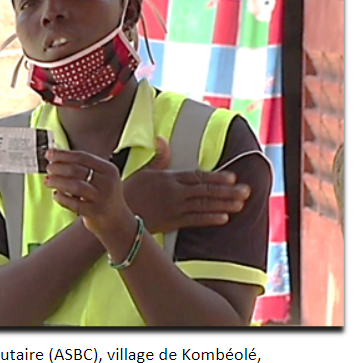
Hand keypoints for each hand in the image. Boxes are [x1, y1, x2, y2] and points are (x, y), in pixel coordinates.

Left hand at [44, 149, 136, 238]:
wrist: (116, 221)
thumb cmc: (102, 195)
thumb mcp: (101, 177)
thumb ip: (83, 167)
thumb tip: (56, 156)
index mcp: (108, 169)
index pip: (82, 157)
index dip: (63, 155)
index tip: (49, 154)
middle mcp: (107, 182)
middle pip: (76, 170)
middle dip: (58, 167)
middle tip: (48, 168)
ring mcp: (101, 198)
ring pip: (74, 185)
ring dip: (57, 181)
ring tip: (47, 181)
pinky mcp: (94, 212)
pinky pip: (74, 203)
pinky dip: (61, 198)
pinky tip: (55, 195)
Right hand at [123, 137, 250, 232]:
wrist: (116, 213)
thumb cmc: (129, 191)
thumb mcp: (142, 171)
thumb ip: (157, 158)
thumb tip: (162, 140)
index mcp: (169, 178)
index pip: (197, 176)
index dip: (216, 176)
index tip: (232, 177)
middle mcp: (175, 193)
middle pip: (206, 190)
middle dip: (227, 191)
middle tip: (246, 191)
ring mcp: (175, 208)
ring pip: (204, 205)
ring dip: (224, 204)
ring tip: (240, 204)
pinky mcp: (172, 222)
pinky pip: (195, 220)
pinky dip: (210, 219)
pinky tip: (224, 218)